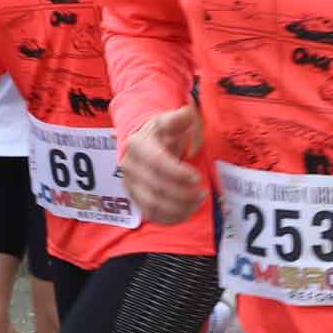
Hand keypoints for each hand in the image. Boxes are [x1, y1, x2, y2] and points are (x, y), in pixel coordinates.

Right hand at [120, 106, 206, 222]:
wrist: (145, 144)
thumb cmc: (162, 133)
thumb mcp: (171, 120)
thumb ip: (181, 117)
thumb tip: (188, 114)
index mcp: (138, 145)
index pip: (157, 164)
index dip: (178, 173)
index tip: (197, 178)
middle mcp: (130, 167)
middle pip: (156, 188)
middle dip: (183, 194)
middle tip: (202, 192)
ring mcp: (130, 185)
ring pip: (153, 206)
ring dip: (179, 208)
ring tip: (198, 201)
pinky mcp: (136, 200)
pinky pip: (152, 216)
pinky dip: (172, 218)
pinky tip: (189, 210)